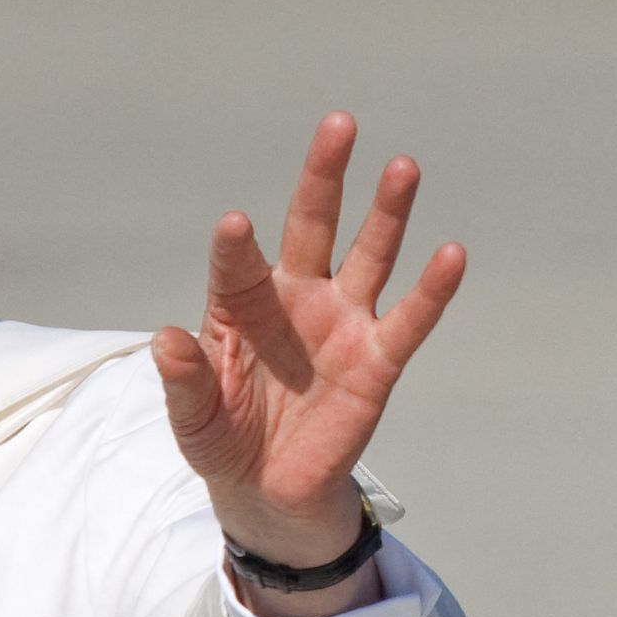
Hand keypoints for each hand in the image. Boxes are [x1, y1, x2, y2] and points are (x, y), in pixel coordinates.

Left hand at [153, 114, 464, 604]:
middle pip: (313, 225)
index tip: (235, 226)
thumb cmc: (224, 439)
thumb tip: (166, 339)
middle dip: (325, 176)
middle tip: (339, 124)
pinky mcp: (377, 363)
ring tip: (402, 167)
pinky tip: (451, 254)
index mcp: (242, 304)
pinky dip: (431, 290)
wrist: (269, 491)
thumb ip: (183, 380)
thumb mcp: (192, 418)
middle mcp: (296, 299)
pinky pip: (409, 321)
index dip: (236, 244)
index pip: (238, 261)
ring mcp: (341, 325)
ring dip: (386, 213)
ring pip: (368, 256)